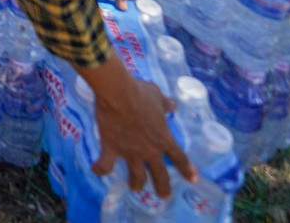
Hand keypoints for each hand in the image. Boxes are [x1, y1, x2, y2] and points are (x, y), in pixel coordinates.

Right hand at [83, 58, 195, 198]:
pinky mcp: (111, 149)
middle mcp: (150, 150)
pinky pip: (105, 165)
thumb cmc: (140, 93)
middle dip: (163, 188)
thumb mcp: (156, 95)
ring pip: (137, 177)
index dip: (187, 169)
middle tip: (164, 196)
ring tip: (135, 188)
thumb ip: (165, 103)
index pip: (179, 157)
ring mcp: (130, 152)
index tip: (193, 180)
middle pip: (160, 175)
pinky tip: (97, 170)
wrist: (118, 93)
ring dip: (136, 184)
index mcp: (163, 138)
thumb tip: (173, 104)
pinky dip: (100, 168)